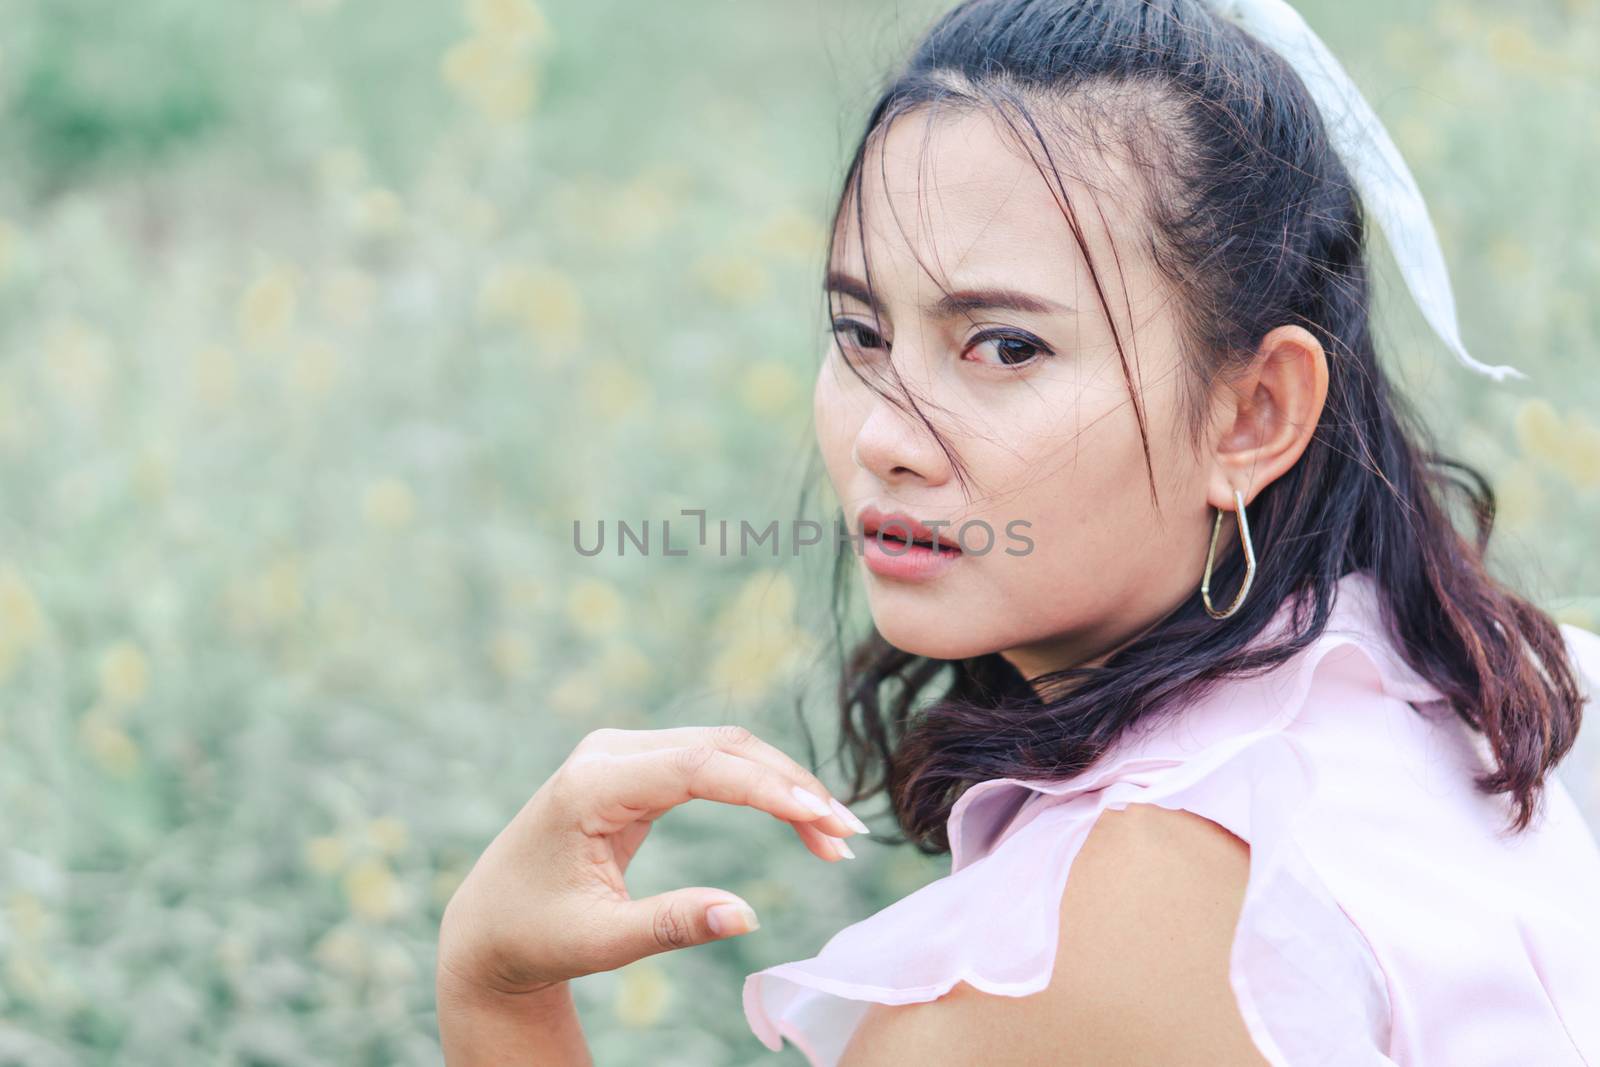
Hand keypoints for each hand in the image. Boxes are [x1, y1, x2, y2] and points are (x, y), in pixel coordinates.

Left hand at [436, 724, 870, 1000]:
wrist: (487, 925)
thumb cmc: (535, 936)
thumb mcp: (599, 942)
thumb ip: (670, 925)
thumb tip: (747, 918)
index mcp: (591, 786)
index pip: (697, 767)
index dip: (765, 787)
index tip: (821, 815)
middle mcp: (608, 753)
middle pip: (721, 748)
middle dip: (790, 787)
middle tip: (847, 838)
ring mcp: (622, 752)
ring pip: (724, 750)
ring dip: (783, 786)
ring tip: (835, 838)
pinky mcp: (637, 766)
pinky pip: (710, 764)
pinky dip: (759, 788)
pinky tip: (800, 819)